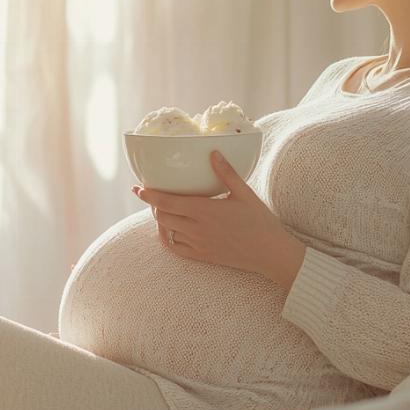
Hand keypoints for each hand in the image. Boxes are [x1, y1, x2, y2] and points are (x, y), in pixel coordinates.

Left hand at [133, 150, 305, 289]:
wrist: (270, 253)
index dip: (148, 194)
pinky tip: (170, 228)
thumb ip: (226, 173)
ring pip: (166, 231)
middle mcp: (197, 229)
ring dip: (161, 219)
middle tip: (153, 193)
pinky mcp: (202, 256)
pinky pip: (175, 248)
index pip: (167, 201)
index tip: (138, 187)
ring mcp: (198, 245)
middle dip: (153, 204)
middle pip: (162, 215)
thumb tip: (212, 152)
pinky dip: (167, 237)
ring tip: (163, 207)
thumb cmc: (260, 221)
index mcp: (205, 210)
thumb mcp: (244, 193)